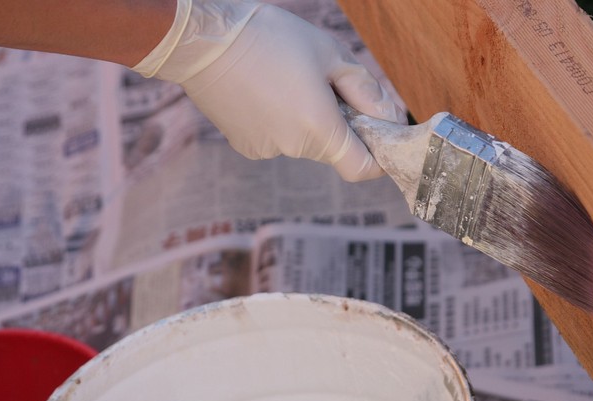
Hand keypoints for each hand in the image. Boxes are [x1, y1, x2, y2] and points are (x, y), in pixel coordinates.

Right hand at [133, 0, 405, 181]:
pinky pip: (276, 138)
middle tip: (326, 85)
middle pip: (331, 150)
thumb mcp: (329, 54)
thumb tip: (388, 115)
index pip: (360, 168)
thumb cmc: (272, 39)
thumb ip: (364, 90)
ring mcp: (267, 150)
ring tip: (286, 81)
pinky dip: (279, 121)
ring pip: (302, 142)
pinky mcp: (245, 146)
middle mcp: (293, 148)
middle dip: (338, 124)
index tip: (378, 138)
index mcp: (319, 128)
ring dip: (306, 120)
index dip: (376, 158)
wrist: (204, 41)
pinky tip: (263, 91)